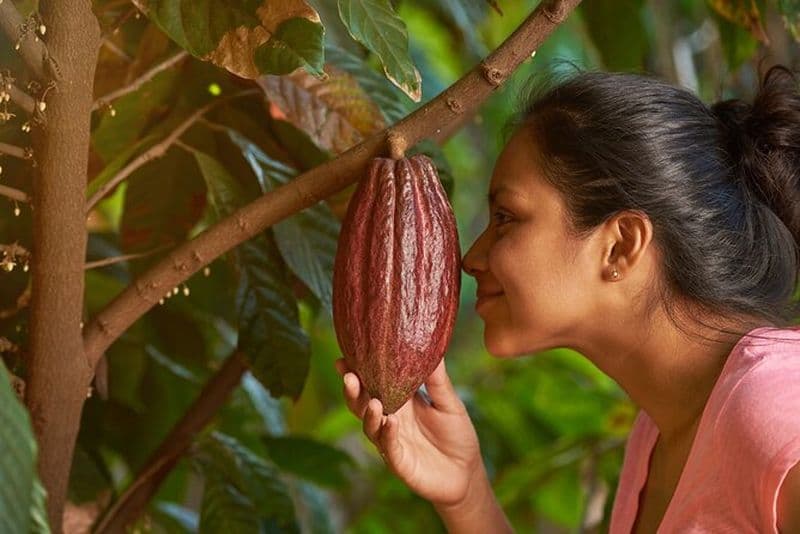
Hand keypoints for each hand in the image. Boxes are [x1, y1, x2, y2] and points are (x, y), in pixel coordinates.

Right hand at [335, 358, 484, 506]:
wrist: (466, 472)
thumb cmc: (456, 434)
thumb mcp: (449, 403)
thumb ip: (438, 381)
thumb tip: (433, 347)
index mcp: (400, 401)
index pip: (374, 383)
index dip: (359, 371)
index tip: (346, 355)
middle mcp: (390, 419)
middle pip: (363, 404)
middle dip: (353, 390)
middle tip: (348, 375)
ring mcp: (391, 441)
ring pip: (370, 426)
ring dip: (368, 413)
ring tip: (373, 401)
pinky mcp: (399, 462)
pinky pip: (389, 447)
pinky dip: (387, 435)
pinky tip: (390, 422)